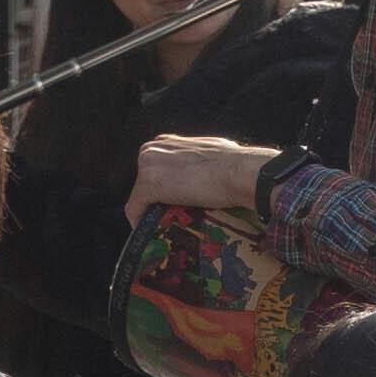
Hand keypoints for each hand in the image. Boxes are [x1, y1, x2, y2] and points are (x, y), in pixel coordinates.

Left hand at [128, 134, 287, 225]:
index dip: (164, 190)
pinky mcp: (148, 186)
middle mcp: (151, 150)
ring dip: (151, 213)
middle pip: (144, 184)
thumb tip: (206, 171)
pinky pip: (135, 210)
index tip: (173, 204)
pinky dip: (142, 223)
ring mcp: (147, 167)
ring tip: (167, 228)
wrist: (240, 172)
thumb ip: (196, 158)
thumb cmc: (235, 163)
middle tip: (172, 218)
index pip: (155, 170)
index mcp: (165, 142)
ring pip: (140, 198)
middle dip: (155, 202)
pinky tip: (153, 233)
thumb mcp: (211, 152)